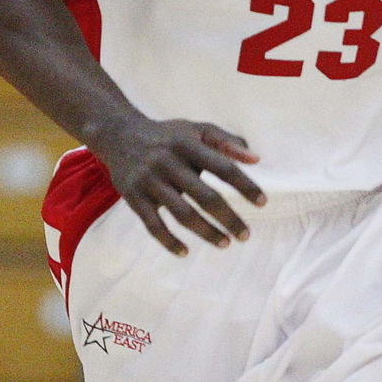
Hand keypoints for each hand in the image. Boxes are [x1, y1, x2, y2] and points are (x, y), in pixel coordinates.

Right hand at [97, 116, 266, 254]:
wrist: (120, 134)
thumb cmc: (169, 135)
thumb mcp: (197, 129)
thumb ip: (227, 142)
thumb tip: (256, 159)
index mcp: (188, 144)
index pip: (223, 167)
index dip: (244, 185)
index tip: (262, 203)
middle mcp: (169, 162)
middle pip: (205, 196)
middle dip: (228, 218)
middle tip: (246, 234)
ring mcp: (150, 181)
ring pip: (182, 214)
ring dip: (206, 232)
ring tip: (226, 243)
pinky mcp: (134, 197)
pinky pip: (153, 225)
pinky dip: (169, 241)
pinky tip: (185, 252)